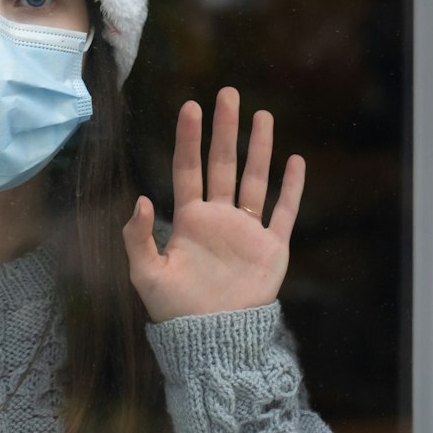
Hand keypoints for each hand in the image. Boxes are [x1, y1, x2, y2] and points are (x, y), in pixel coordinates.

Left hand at [122, 87, 304, 320]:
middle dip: (225, 130)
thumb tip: (141, 198)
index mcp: (189, 220)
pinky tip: (296, 161)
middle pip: (223, 164)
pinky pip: (284, 212)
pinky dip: (291, 188)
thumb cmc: (175, 310)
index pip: (188, 168)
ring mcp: (247, 231)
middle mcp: (219, 218)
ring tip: (263, 116)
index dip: (188, 138)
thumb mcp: (146, 274)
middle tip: (228, 94)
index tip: (190, 106)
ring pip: (255, 179)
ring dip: (259, 148)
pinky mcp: (271, 248)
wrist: (212, 339)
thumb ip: (137, 238)